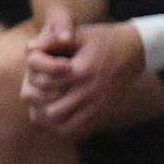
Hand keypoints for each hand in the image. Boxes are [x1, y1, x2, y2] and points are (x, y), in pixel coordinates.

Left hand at [23, 15, 144, 136]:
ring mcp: (97, 106)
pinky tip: (54, 112)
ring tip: (40, 103)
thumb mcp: (78, 33)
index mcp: (81, 71)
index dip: (33, 76)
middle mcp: (90, 92)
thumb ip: (52, 40)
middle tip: (35, 89)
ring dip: (46, 117)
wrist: (134, 51)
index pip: (45, 83)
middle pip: (51, 110)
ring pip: (62, 126)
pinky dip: (59, 125)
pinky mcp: (102, 113)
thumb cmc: (102, 39)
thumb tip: (29, 48)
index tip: (36, 70)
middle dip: (38, 100)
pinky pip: (75, 130)